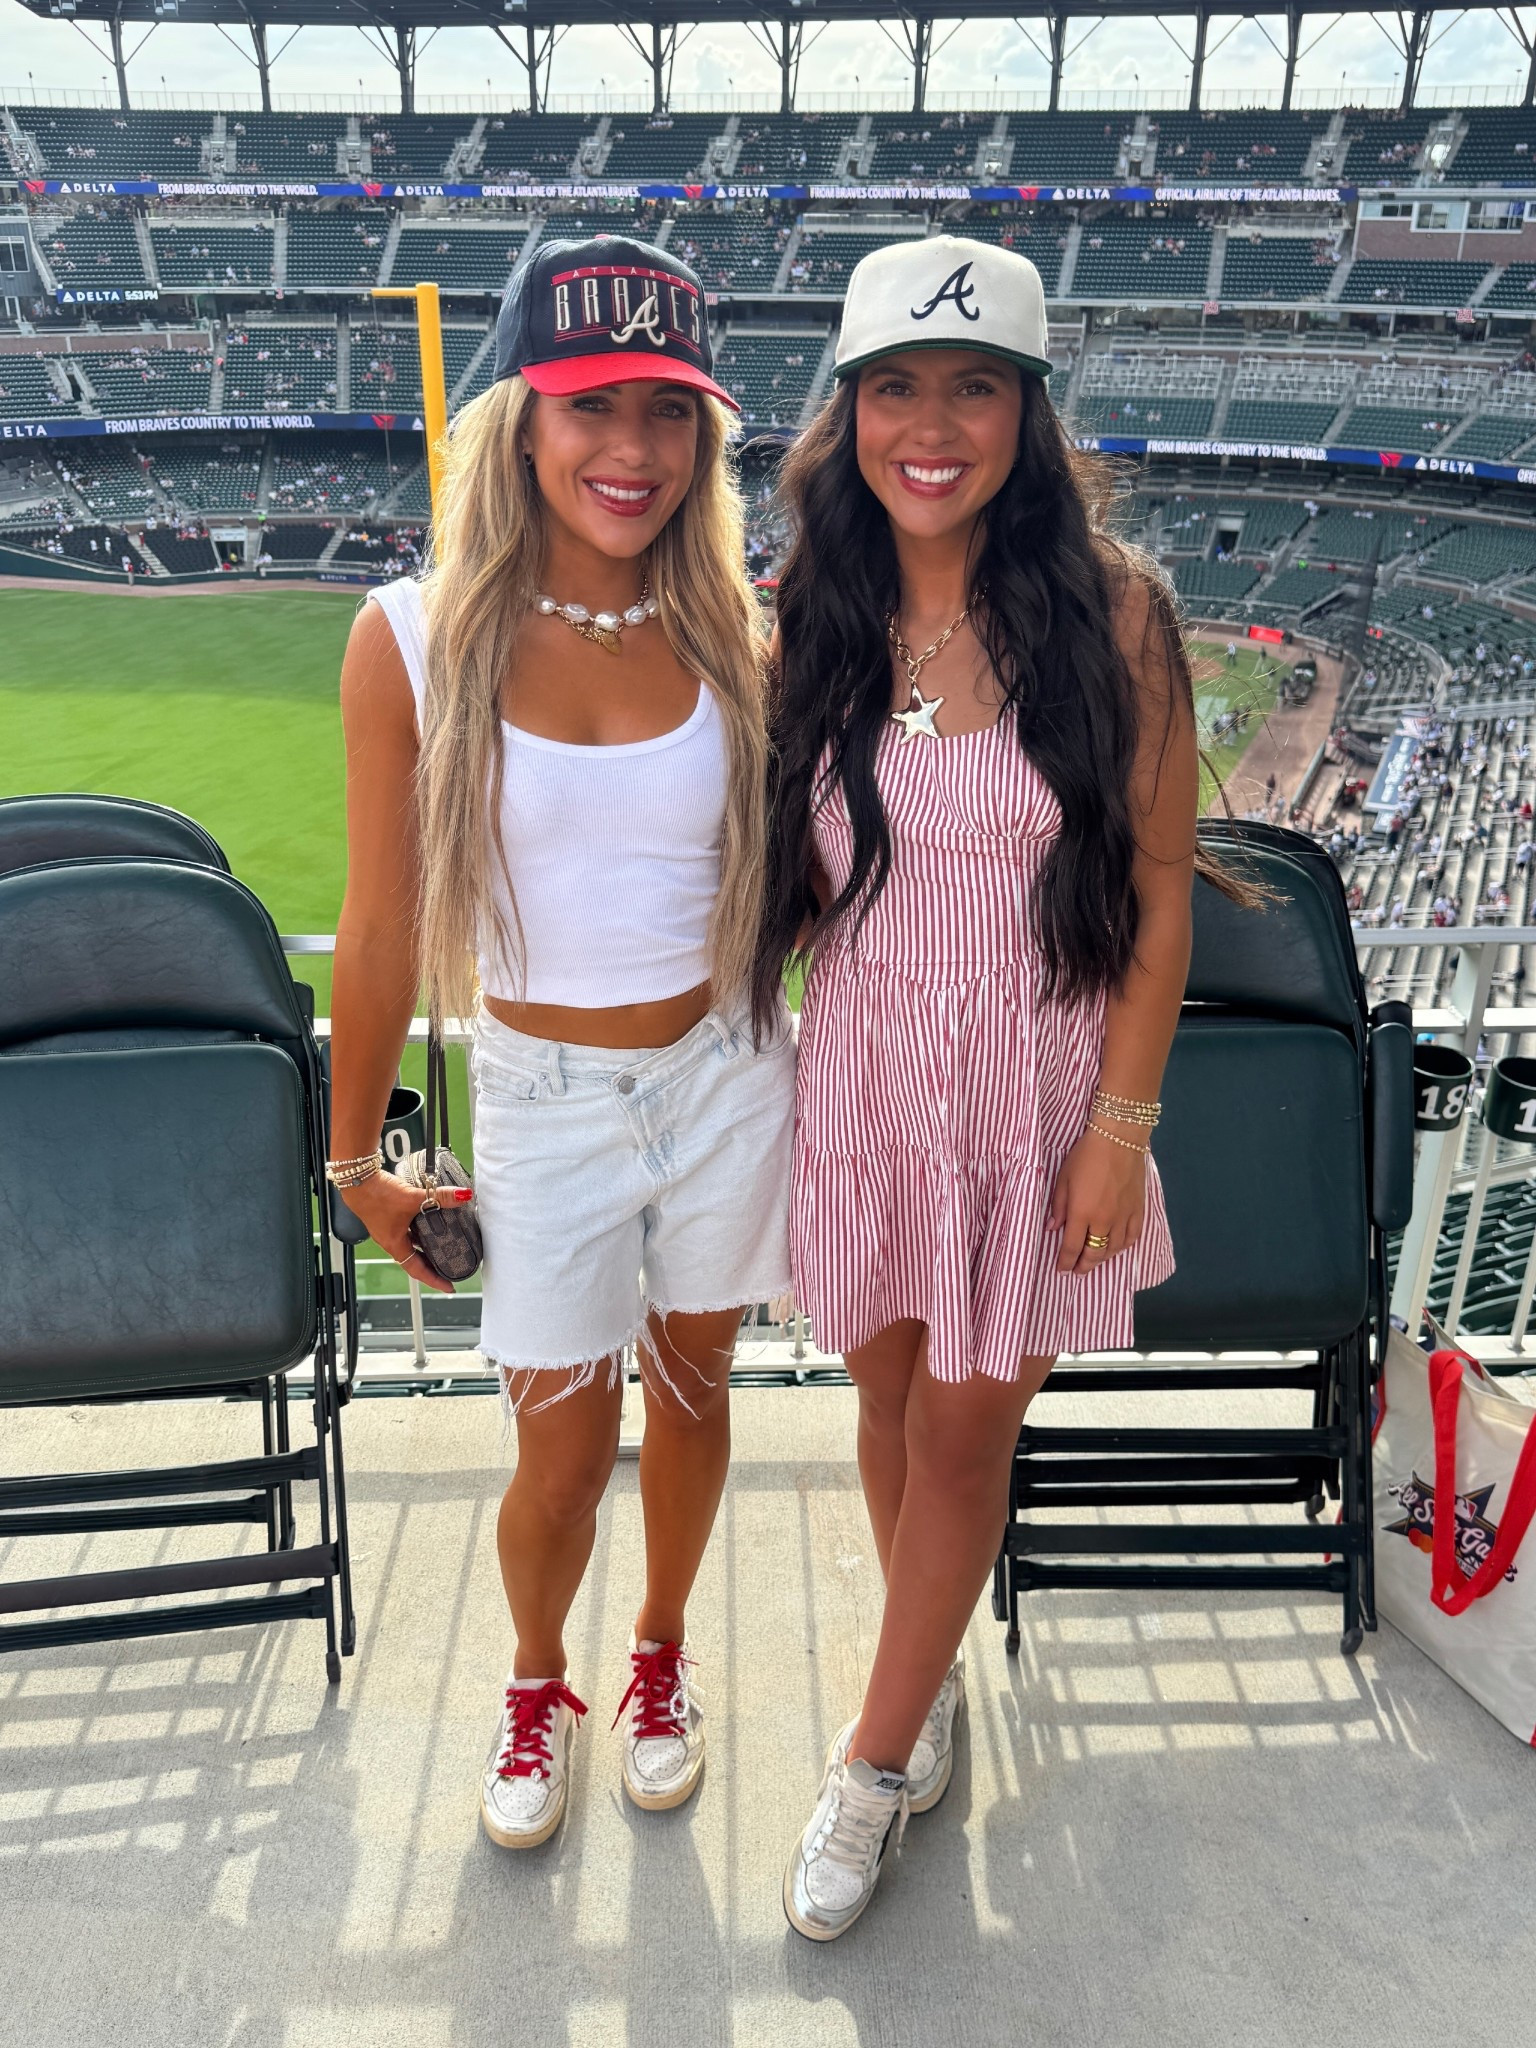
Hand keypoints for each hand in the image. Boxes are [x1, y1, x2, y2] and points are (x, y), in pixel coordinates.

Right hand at [338, 1168, 463, 1295]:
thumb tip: (462, 1196)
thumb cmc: (376, 1195)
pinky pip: (408, 1231)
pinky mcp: (389, 1217)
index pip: (418, 1271)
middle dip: (433, 1266)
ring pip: (412, 1244)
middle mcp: (392, 1240)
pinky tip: (430, 1221)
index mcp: (395, 1245)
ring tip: (445, 1247)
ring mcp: (390, 1229)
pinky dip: (420, 1230)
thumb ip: (441, 1197)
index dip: (434, 1280)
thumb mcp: (414, 1197)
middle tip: (450, 1268)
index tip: (448, 1287)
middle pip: (415, 1260)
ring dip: (427, 1247)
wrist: (357, 1180)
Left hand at [1049, 1126, 1147, 1276]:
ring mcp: (1123, 1216)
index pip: (1072, 1247)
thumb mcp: (1063, 1179)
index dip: (1065, 1261)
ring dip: (1102, 1258)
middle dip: (1084, 1265)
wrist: (1118, 1139)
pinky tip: (1116, 1247)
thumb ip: (1058, 1206)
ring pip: (1114, 1249)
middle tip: (1077, 1270)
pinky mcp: (1138, 1210)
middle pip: (1094, 1253)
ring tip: (1094, 1260)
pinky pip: (1132, 1237)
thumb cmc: (1086, 1156)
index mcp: (1081, 1213)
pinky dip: (1123, 1247)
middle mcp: (1104, 1220)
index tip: (1061, 1269)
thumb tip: (1052, 1228)